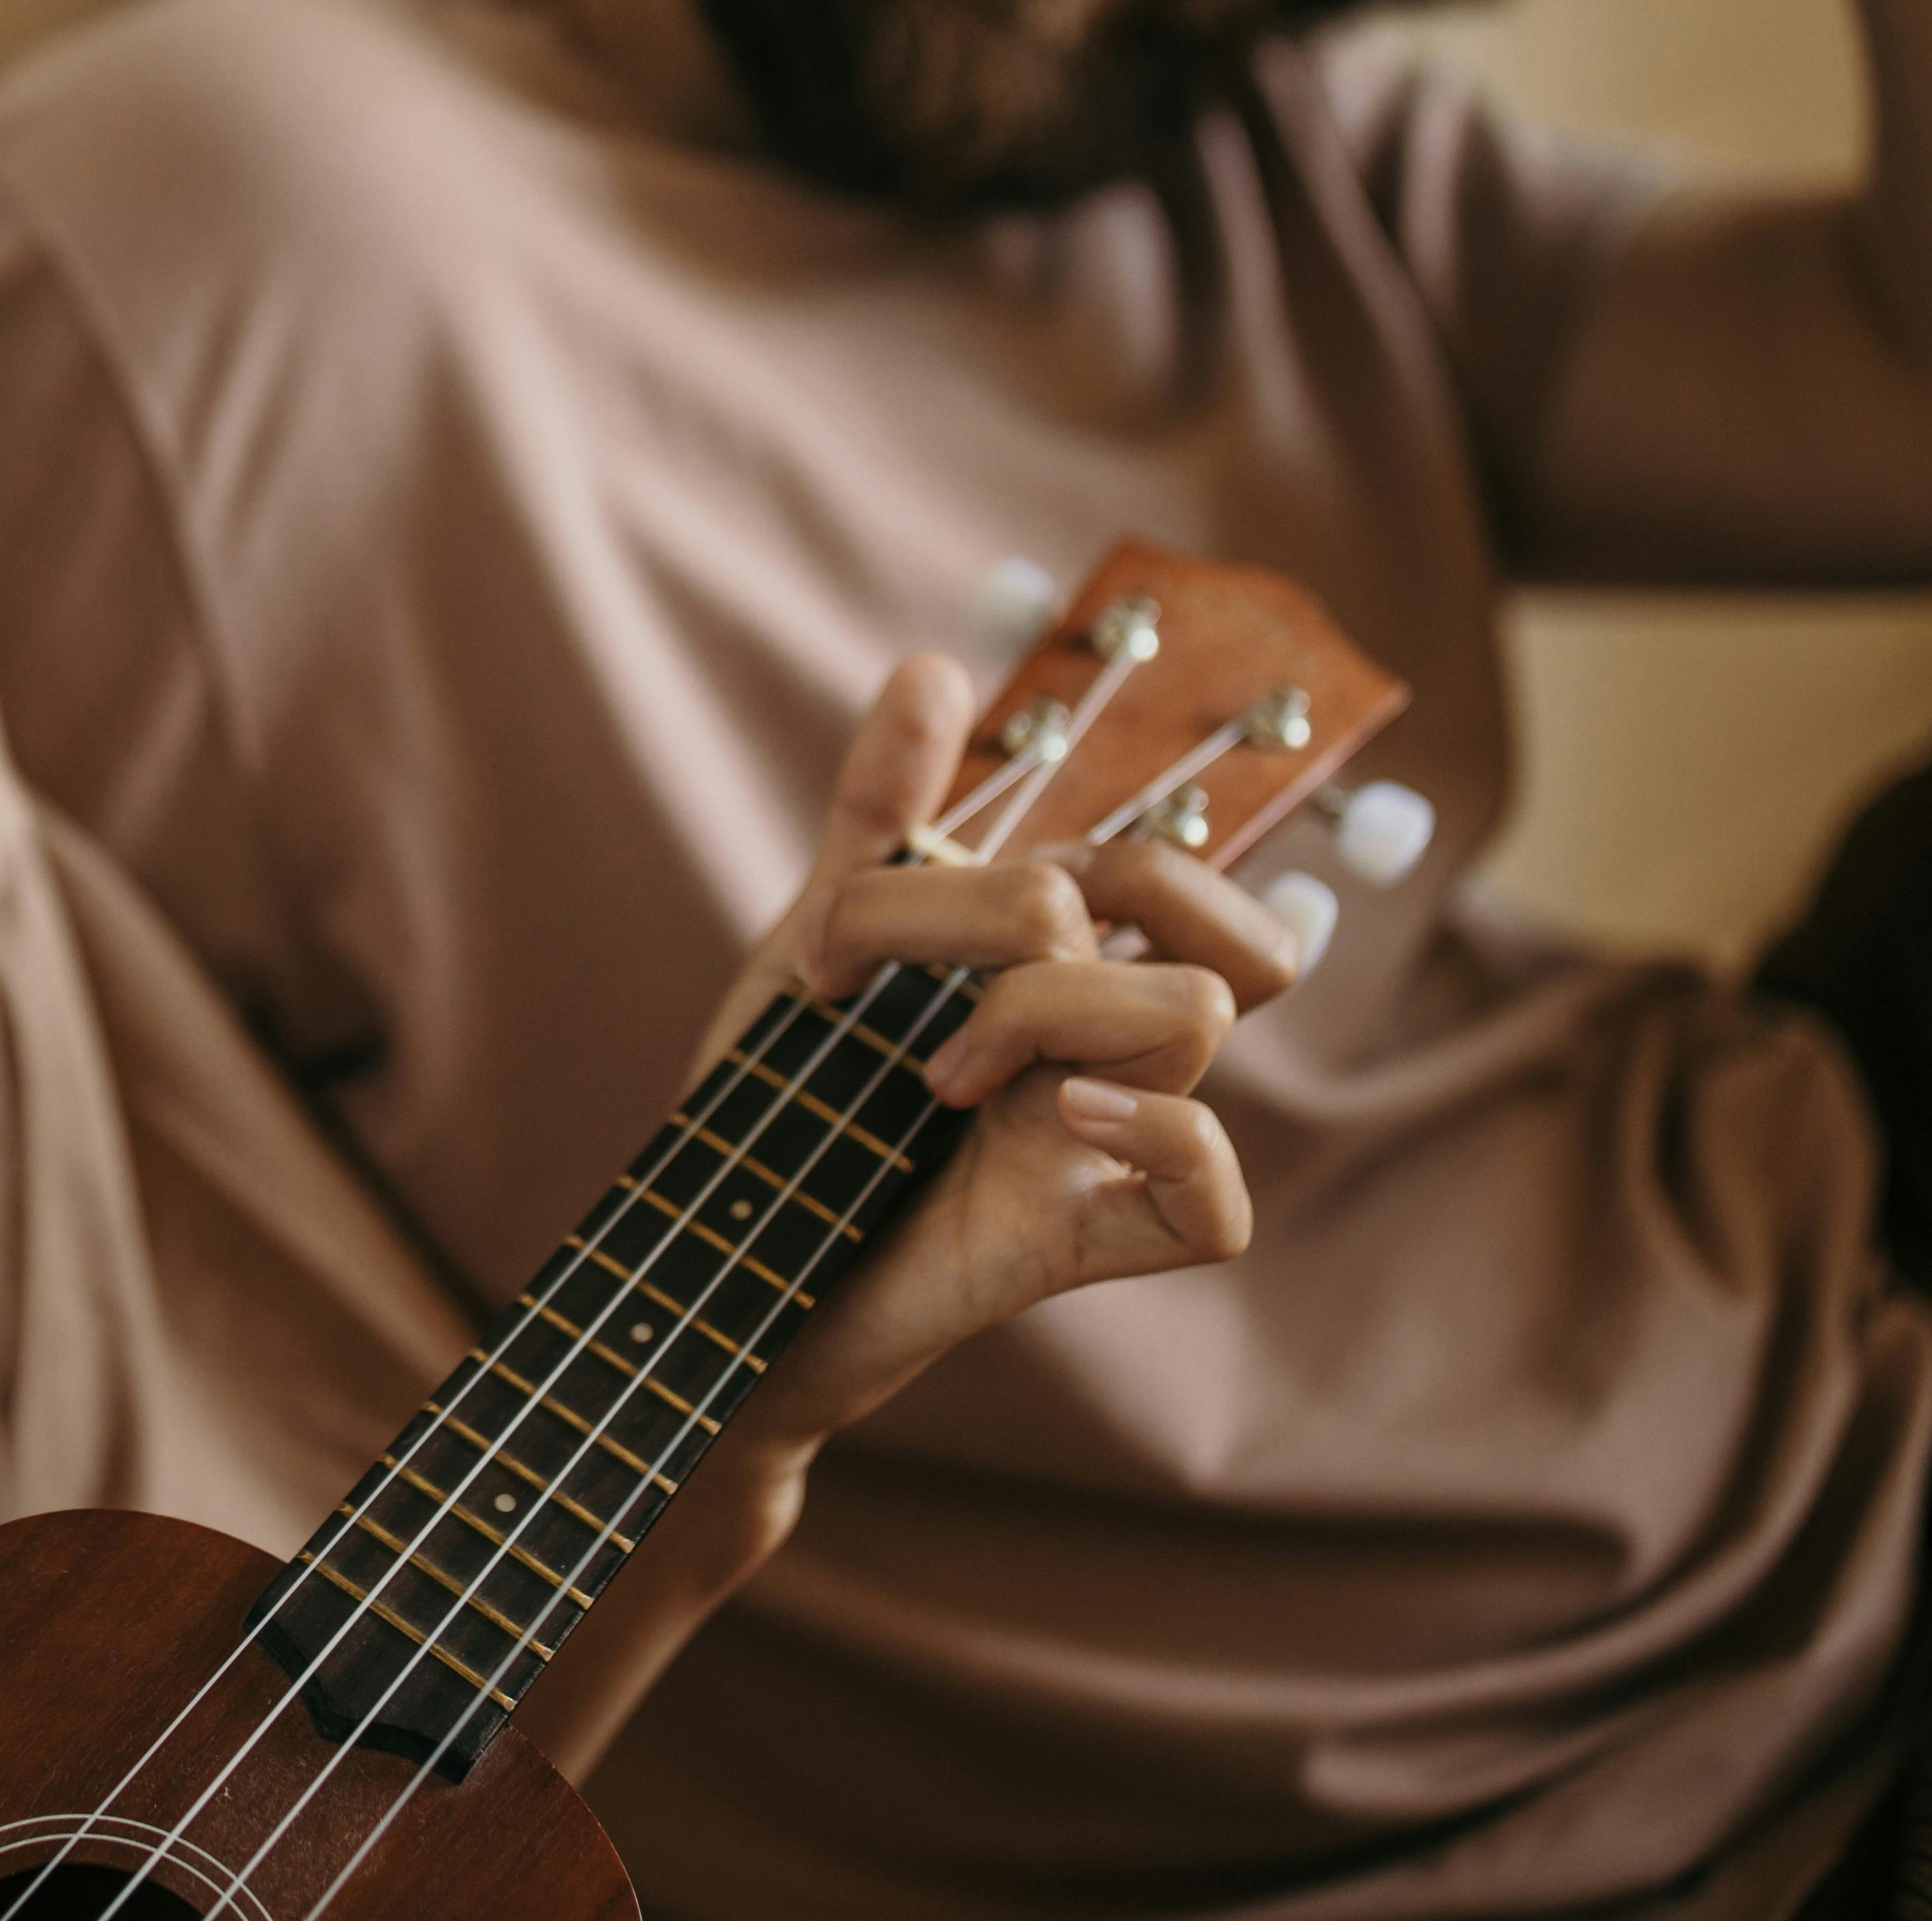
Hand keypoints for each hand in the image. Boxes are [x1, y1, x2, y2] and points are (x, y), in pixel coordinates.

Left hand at [693, 651, 1291, 1468]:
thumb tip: (936, 667)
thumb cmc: (781, 1107)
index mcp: (1059, 967)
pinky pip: (1218, 1196)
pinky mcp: (1087, 1242)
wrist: (714, 1263)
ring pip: (1200, 1014)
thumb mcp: (815, 942)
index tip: (875, 911)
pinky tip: (1052, 1119)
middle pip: (1206, 915)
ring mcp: (1105, 1141)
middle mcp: (1101, 1046)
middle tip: (931, 974)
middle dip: (1054, 903)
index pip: (1160, 863)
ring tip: (938, 1076)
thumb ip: (876, 813)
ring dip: (1049, 1010)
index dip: (1079, 843)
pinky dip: (1156, 1137)